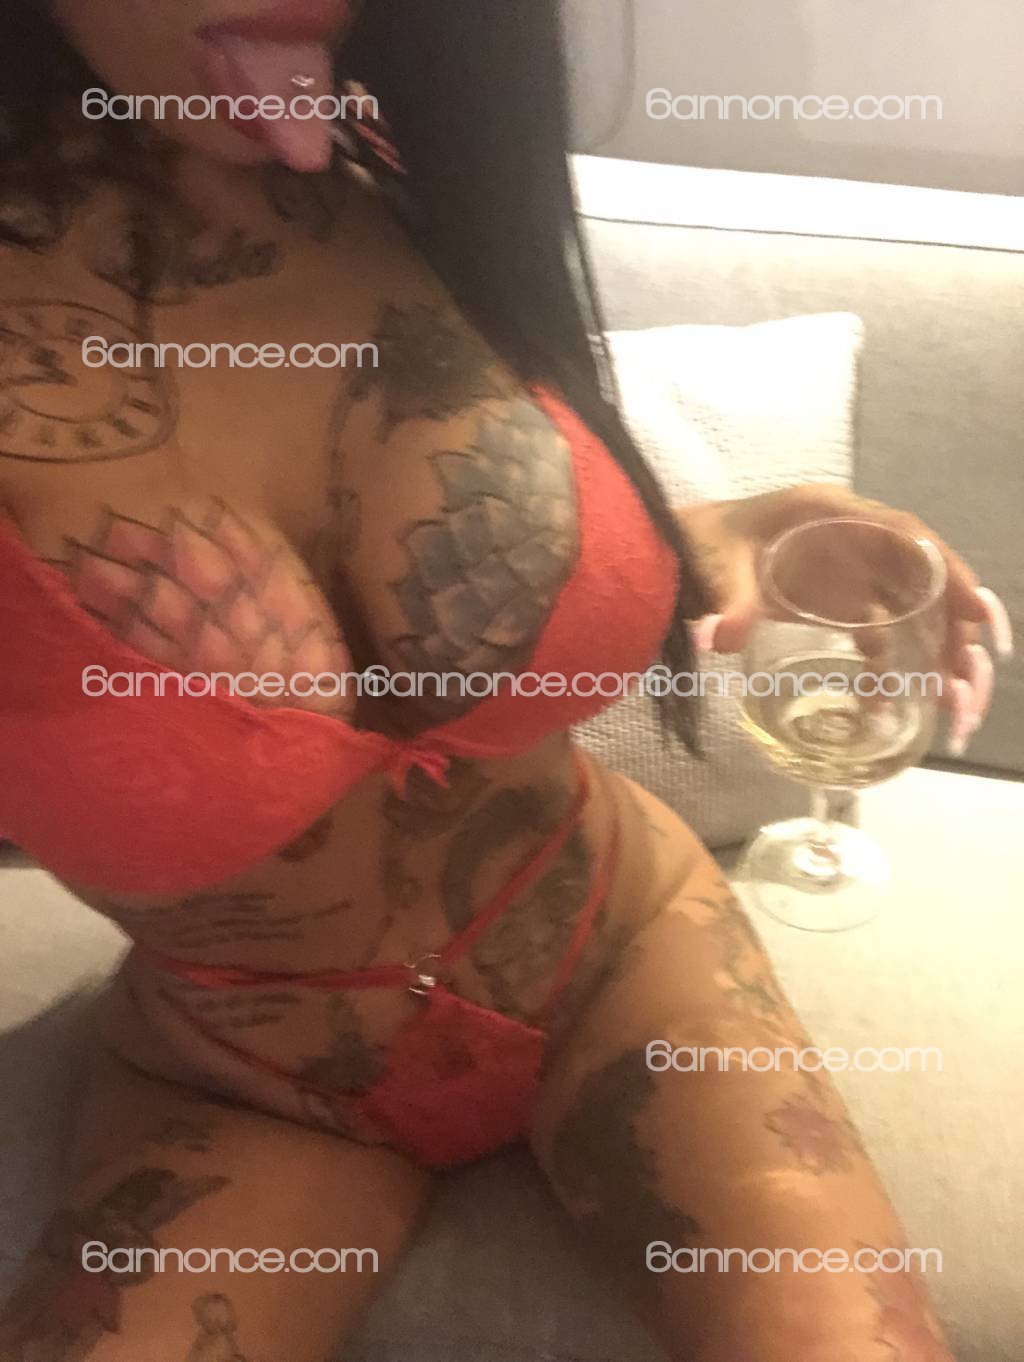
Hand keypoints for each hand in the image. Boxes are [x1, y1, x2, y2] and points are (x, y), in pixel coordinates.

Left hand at [679, 484, 1013, 753]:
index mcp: (829, 512)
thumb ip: (727, 603)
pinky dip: (884, 660)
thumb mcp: (715, 569)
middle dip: (948, 614)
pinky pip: (874, 627)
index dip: (942, 566)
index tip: (971, 606)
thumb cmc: (698, 546)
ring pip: (904, 600)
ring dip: (928, 640)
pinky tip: (884, 698)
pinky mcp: (832, 600)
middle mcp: (849, 537)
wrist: (675, 554)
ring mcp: (844, 569)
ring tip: (947, 689)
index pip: (903, 532)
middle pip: (916, 570)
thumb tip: (723, 640)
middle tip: (967, 664)